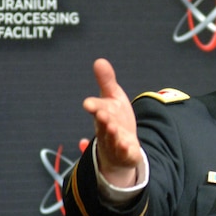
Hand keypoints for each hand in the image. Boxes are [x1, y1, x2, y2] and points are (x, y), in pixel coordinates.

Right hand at [83, 58, 141, 186]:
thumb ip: (107, 82)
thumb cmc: (114, 119)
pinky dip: (124, 149)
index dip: (93, 106)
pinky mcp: (125, 154)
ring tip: (113, 127)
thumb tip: (99, 60)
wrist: (121, 147)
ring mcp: (114, 143)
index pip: (97, 109)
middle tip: (102, 114)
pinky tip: (126, 145)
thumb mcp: (113, 98)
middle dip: (103, 120)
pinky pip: (124, 153)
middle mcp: (106, 129)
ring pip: (112, 139)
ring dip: (112, 134)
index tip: (88, 103)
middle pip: (103, 124)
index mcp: (102, 114)